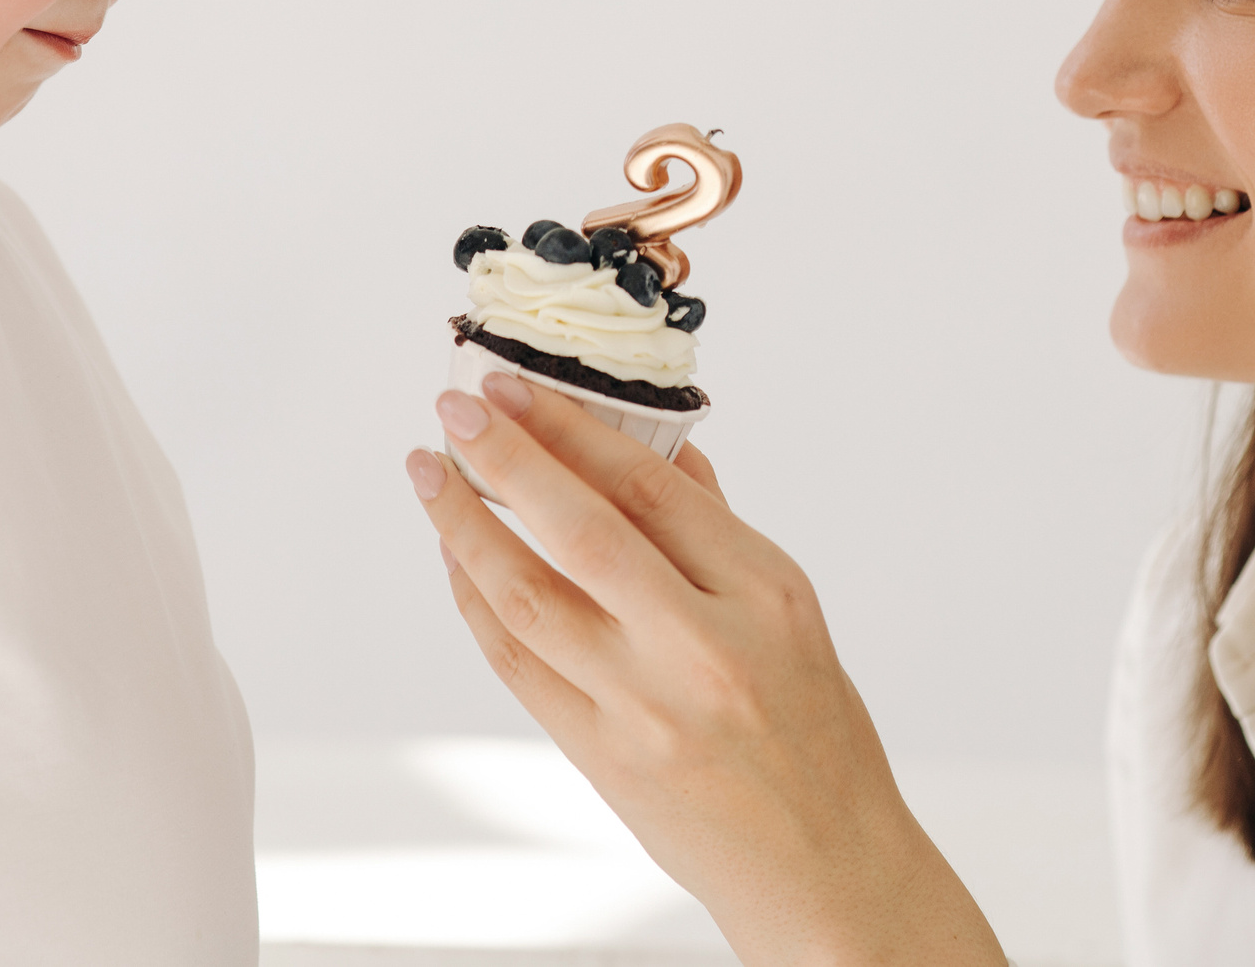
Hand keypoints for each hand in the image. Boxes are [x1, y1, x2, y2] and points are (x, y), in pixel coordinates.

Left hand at [406, 373, 1004, 966]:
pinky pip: (518, 663)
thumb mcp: (792, 615)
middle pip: (584, 533)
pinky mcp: (602, 756)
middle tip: (456, 409)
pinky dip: (477, 603)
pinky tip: (458, 560)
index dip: (575, 427)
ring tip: (431, 475)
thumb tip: (661, 451)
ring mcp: (646, 707)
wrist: (823, 868)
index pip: (653, 488)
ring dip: (467, 527)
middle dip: (509, 460)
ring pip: (529, 597)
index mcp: (765, 594)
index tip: (519, 387)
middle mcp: (704, 647)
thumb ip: (718, 533)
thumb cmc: (817, 735)